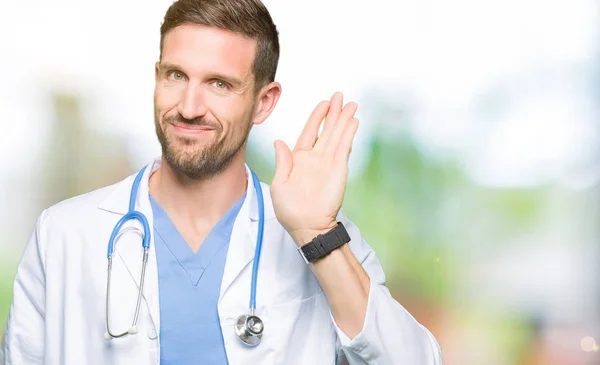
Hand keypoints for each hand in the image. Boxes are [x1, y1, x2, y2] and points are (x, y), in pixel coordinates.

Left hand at [270, 92, 358, 245]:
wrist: (306, 226)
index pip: (310, 132)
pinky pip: (344, 148)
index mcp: (299, 159)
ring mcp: (328, 163)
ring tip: (351, 104)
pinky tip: (353, 122)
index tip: (324, 103)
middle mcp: (316, 158)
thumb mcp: (279, 184)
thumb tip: (279, 142)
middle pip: (327, 129)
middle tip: (340, 95)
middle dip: (333, 112)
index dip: (317, 117)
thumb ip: (282, 162)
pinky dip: (348, 134)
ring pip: (337, 135)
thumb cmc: (290, 209)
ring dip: (344, 119)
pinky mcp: (338, 169)